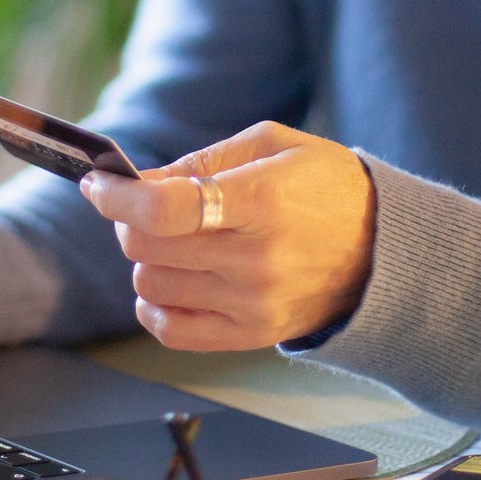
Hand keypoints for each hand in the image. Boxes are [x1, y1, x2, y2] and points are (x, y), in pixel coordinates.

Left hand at [79, 121, 376, 350]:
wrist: (382, 250)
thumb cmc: (324, 187)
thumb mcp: (271, 146)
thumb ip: (200, 161)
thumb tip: (136, 182)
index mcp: (263, 199)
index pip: (165, 208)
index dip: (117, 196)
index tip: (98, 183)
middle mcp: (256, 258)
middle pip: (145, 248)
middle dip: (129, 220)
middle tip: (146, 206)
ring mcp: (253, 303)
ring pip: (149, 286)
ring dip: (146, 260)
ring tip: (176, 241)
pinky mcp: (251, 334)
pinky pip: (170, 330)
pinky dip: (154, 305)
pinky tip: (170, 280)